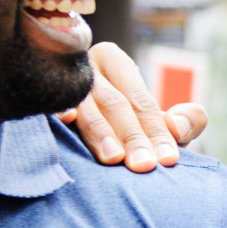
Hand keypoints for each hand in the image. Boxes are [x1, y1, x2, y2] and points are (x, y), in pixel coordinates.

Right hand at [57, 42, 207, 171]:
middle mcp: (85, 67)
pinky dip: (60, 114)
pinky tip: (67, 121)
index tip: (167, 159)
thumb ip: (186, 122)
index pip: (140, 100)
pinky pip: (52, 106)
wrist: (87, 130)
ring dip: (101, 133)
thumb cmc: (129, 127)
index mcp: (114, 62)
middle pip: (114, 103)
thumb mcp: (159, 123)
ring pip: (86, 107)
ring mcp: (60, 82)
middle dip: (131, 136)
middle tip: (143, 166)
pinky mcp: (40, 97)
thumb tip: (178, 126)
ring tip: (114, 158)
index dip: (156, 130)